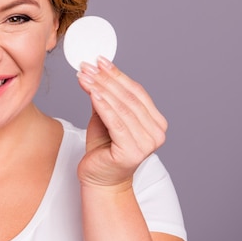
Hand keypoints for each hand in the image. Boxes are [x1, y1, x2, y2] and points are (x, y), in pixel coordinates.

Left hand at [76, 57, 167, 190]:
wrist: (100, 180)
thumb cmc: (104, 150)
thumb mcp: (106, 118)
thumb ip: (107, 98)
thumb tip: (97, 72)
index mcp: (156, 123)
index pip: (136, 92)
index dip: (117, 74)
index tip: (100, 60)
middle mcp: (157, 133)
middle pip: (129, 98)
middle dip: (106, 79)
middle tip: (88, 65)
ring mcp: (147, 144)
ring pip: (122, 108)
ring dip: (102, 88)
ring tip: (85, 76)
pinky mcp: (132, 152)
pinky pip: (116, 122)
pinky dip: (103, 105)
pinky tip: (92, 93)